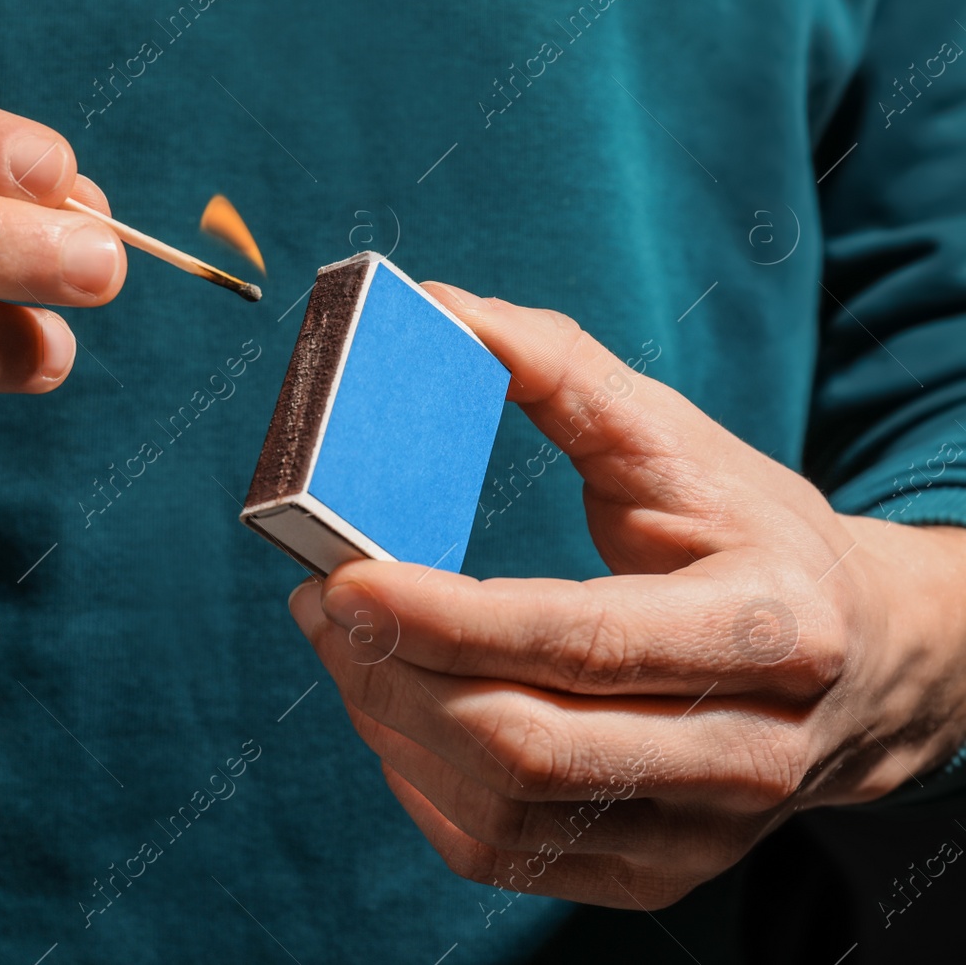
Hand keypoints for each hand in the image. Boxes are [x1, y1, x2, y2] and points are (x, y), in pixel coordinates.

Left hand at [288, 283, 965, 908]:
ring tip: (343, 646)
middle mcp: (747, 751)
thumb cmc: (757, 537)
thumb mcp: (684, 444)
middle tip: (319, 602)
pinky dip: (421, 785)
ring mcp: (702, 831)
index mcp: (769, 630)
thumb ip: (565, 374)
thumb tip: (442, 310)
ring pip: (504, 811)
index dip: (447, 619)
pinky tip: (396, 714)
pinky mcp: (656, 872)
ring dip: (391, 727)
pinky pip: (504, 855)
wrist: (864, 663)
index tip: (340, 577)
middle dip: (393, 675)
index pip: (581, 642)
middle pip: (530, 745)